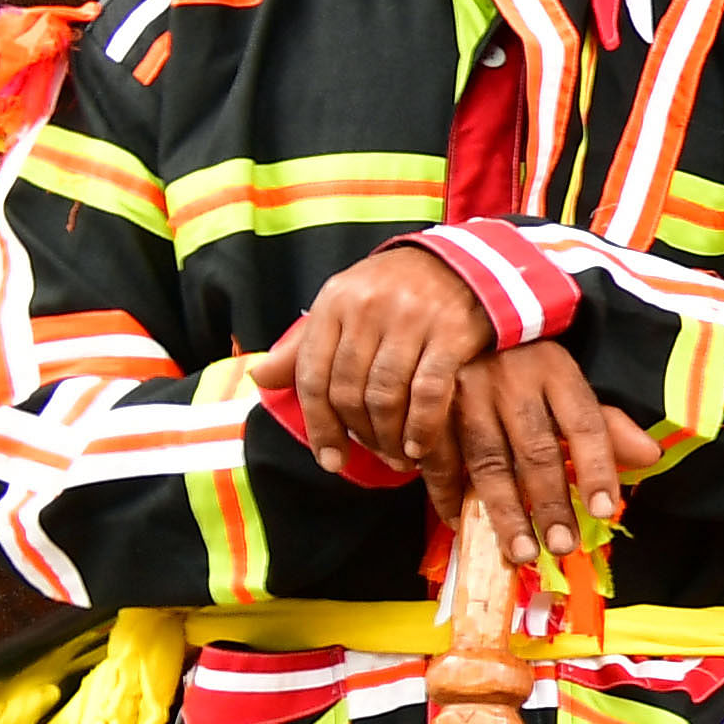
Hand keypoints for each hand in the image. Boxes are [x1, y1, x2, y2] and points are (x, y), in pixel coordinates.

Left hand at [249, 241, 500, 480]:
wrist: (462, 262)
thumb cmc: (395, 291)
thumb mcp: (343, 305)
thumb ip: (304, 344)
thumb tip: (261, 379)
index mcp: (334, 304)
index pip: (313, 377)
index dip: (319, 426)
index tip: (330, 461)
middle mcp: (367, 309)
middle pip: (349, 391)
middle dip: (359, 435)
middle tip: (374, 458)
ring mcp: (411, 320)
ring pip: (386, 396)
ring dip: (390, 437)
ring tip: (399, 458)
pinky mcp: (452, 331)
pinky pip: (430, 391)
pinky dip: (423, 426)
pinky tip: (421, 446)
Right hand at [429, 343, 657, 568]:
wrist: (460, 328)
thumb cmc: (527, 366)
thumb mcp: (569, 383)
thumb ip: (607, 425)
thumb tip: (650, 457)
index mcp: (556, 370)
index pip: (585, 424)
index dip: (597, 469)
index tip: (603, 511)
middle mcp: (512, 379)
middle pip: (535, 449)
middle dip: (551, 503)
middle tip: (563, 546)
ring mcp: (466, 392)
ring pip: (488, 460)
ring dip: (505, 512)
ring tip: (522, 552)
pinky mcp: (429, 406)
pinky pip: (439, 458)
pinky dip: (448, 495)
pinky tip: (463, 525)